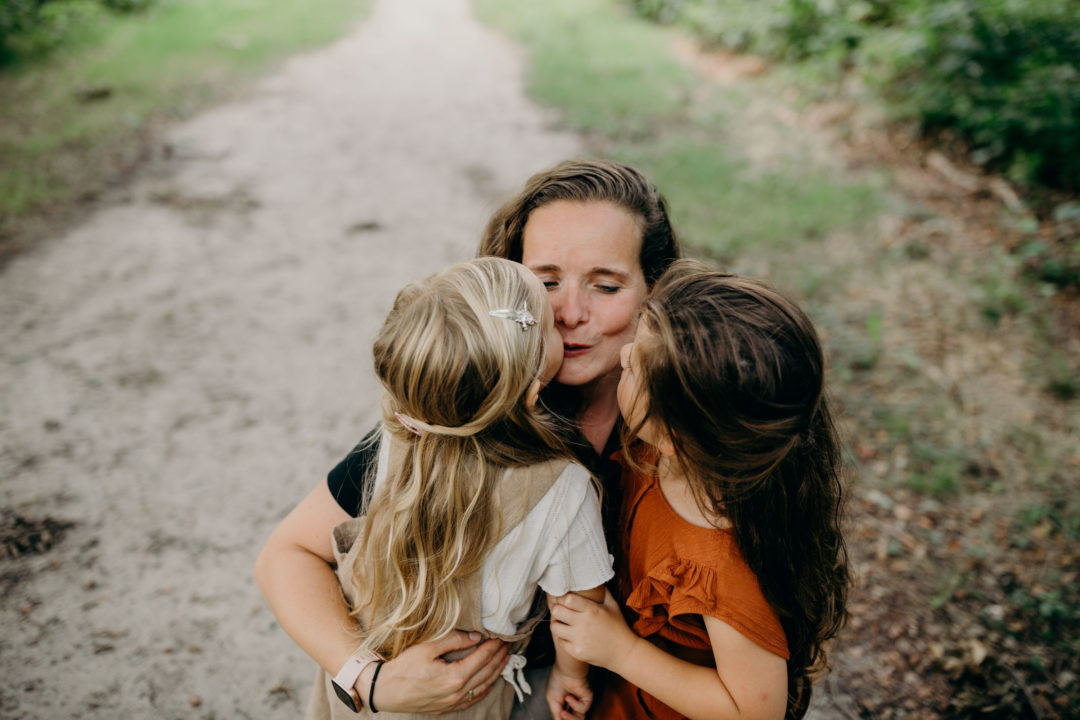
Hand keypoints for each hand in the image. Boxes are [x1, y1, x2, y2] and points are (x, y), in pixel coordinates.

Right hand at [372, 631, 508, 713]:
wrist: (386, 691)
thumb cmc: (404, 668)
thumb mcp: (427, 647)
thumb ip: (454, 640)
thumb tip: (475, 636)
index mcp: (454, 677)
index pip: (482, 658)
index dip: (493, 647)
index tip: (500, 637)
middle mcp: (457, 692)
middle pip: (486, 673)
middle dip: (499, 658)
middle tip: (507, 646)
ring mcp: (453, 703)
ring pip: (482, 687)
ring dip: (496, 672)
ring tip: (504, 660)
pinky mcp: (447, 708)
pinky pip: (473, 699)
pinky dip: (484, 688)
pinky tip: (489, 682)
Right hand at [545, 664, 592, 719]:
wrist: (565, 671)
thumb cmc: (557, 681)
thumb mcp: (553, 701)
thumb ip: (556, 714)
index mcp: (565, 703)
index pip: (567, 717)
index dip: (563, 718)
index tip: (559, 716)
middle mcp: (574, 704)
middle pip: (574, 719)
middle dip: (567, 719)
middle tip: (561, 715)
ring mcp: (581, 701)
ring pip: (580, 718)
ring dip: (570, 718)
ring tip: (563, 712)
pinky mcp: (587, 698)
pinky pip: (583, 709)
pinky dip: (574, 705)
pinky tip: (569, 697)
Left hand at [549, 589, 638, 670]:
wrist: (624, 653)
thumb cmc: (619, 627)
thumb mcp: (613, 606)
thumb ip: (604, 592)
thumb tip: (596, 579)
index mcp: (592, 610)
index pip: (567, 599)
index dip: (563, 598)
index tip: (565, 600)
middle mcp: (584, 623)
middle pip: (557, 611)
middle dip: (558, 609)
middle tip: (562, 611)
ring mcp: (579, 638)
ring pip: (554, 627)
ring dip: (558, 624)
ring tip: (563, 624)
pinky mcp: (576, 651)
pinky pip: (560, 641)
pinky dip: (564, 638)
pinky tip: (571, 636)